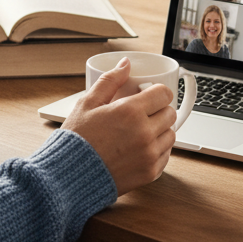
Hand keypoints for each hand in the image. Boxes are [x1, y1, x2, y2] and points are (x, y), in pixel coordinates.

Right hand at [61, 58, 176, 195]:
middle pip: (170, 113)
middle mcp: (144, 133)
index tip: (149, 95)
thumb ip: (110, 80)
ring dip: (160, 130)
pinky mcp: (150, 173)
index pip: (163, 94)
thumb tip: (125, 65)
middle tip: (143, 113)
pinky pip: (166, 155)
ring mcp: (149, 155)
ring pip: (171, 135)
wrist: (71, 176)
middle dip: (159, 110)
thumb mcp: (87, 103)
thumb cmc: (77, 140)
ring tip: (140, 131)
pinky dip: (158, 150)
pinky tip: (140, 148)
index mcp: (130, 112)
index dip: (157, 92)